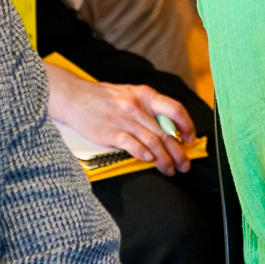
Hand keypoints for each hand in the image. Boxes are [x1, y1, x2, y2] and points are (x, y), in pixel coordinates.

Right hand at [44, 62, 196, 175]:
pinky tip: (149, 161)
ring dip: (164, 158)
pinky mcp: (110, 132)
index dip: (186, 125)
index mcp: (145, 95)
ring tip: (170, 169)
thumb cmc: (103, 97)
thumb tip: (169, 127)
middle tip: (185, 165)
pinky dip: (142, 153)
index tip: (190, 139)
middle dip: (178, 152)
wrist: (74, 96)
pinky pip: (131, 144)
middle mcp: (137, 106)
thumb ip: (149, 107)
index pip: (175, 109)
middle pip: (164, 132)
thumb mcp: (130, 94)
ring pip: (152, 141)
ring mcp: (124, 119)